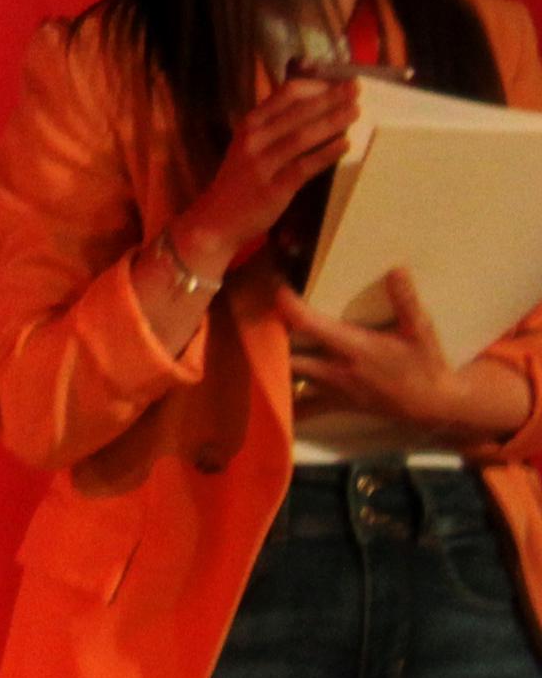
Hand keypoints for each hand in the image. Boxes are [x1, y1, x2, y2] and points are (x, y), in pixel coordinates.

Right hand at [170, 72, 359, 285]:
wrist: (215, 220)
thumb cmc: (239, 182)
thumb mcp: (250, 147)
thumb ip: (275, 128)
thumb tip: (315, 109)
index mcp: (249, 125)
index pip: (284, 94)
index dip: (314, 86)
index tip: (338, 82)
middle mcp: (253, 139)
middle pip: (297, 112)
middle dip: (329, 98)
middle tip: (357, 89)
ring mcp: (261, 163)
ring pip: (301, 136)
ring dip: (332, 122)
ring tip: (355, 112)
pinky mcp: (273, 187)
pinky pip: (304, 167)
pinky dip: (326, 154)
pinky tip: (345, 145)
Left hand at [259, 266, 540, 450]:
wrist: (434, 406)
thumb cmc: (426, 364)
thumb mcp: (421, 332)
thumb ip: (406, 301)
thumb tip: (396, 269)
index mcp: (354, 347)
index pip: (309, 324)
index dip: (286, 303)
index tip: (272, 282)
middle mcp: (336, 370)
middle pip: (286, 354)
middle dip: (265, 336)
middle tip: (243, 311)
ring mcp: (332, 389)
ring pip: (288, 379)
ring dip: (266, 364)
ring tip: (244, 345)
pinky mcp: (335, 403)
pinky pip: (302, 409)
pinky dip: (282, 403)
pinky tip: (259, 397)